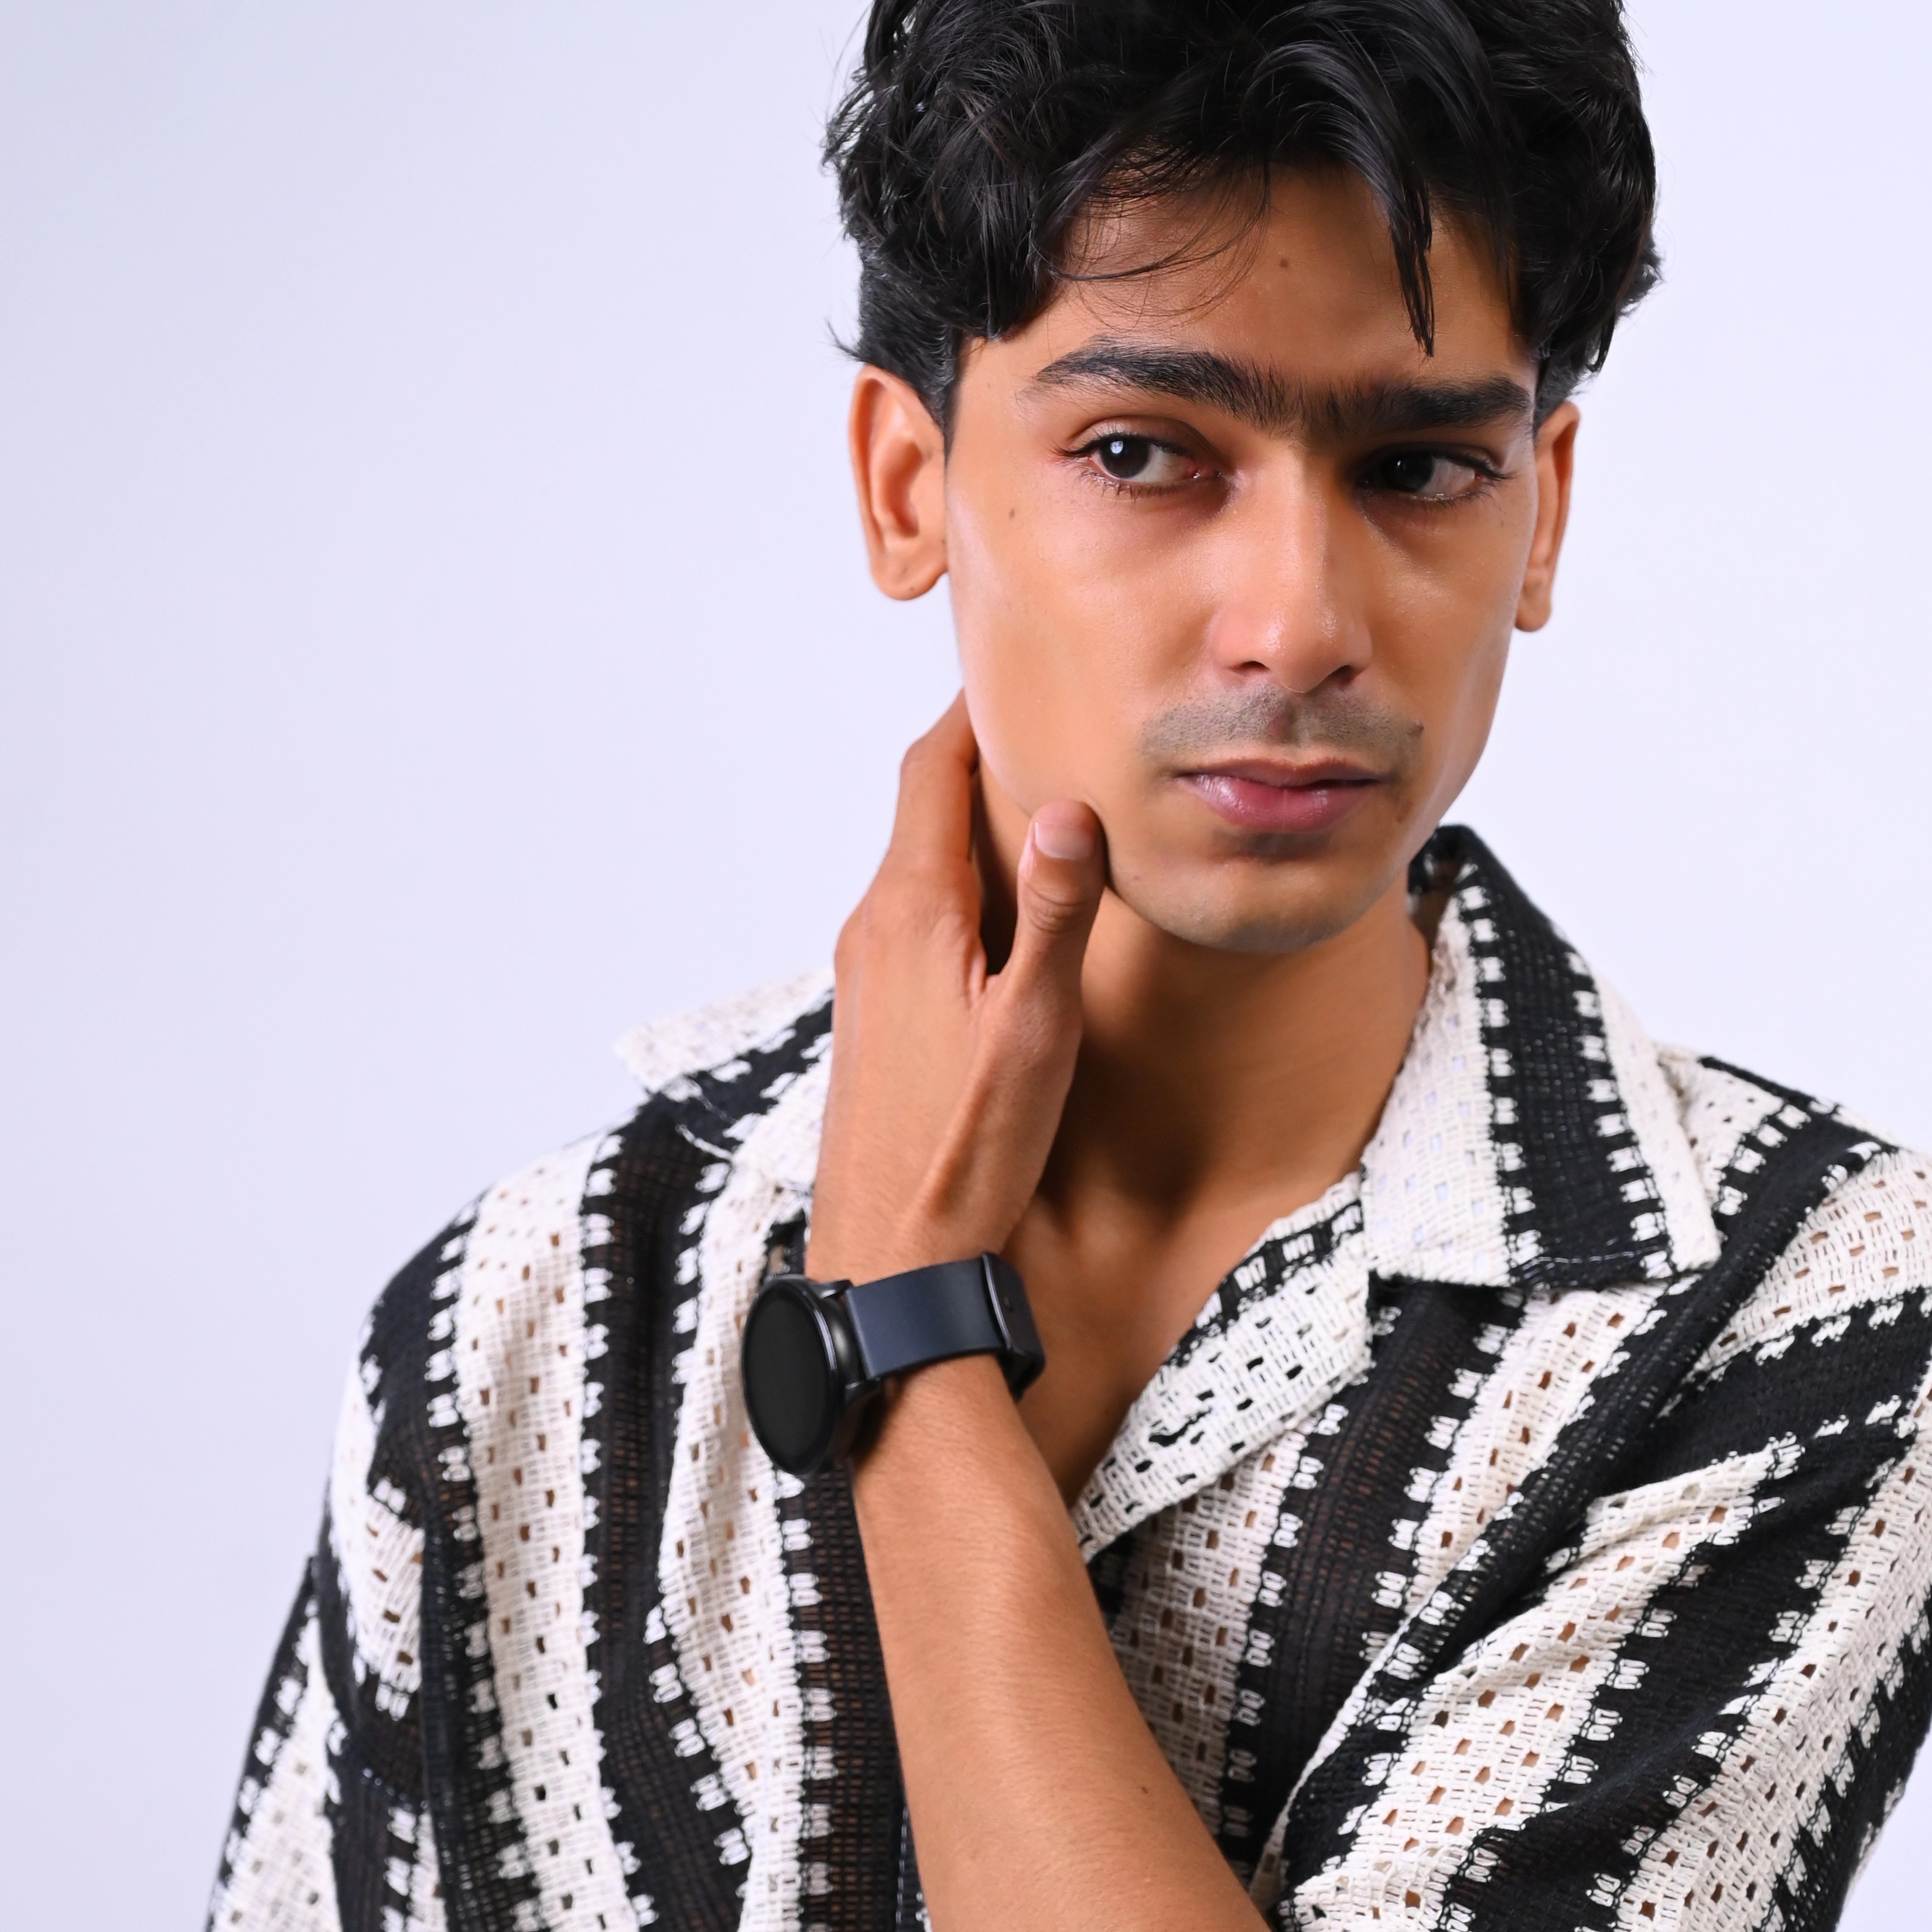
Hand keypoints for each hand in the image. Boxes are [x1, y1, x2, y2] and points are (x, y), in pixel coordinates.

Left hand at [808, 694, 1105, 1284]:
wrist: (891, 1260)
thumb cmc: (966, 1154)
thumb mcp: (1033, 1031)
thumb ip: (1056, 916)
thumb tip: (1067, 808)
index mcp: (910, 915)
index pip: (931, 772)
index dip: (973, 713)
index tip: (1019, 671)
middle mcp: (872, 933)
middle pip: (922, 811)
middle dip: (980, 761)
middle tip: (1047, 724)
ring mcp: (864, 979)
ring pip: (918, 869)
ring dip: (972, 831)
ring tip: (1042, 808)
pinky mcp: (871, 1020)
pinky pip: (913, 921)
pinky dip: (958, 891)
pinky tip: (1007, 918)